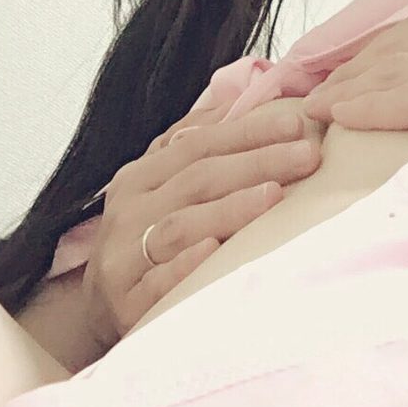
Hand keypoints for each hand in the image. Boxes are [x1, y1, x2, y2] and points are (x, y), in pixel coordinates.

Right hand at [80, 99, 324, 351]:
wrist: (100, 311)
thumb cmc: (147, 239)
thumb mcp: (162, 187)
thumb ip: (196, 141)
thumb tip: (245, 95)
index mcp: (141, 176)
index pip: (199, 142)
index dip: (248, 131)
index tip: (297, 124)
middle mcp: (130, 210)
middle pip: (198, 178)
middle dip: (257, 162)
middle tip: (307, 155)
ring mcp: (125, 257)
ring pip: (180, 225)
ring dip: (230, 209)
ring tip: (275, 195)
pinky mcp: (128, 303)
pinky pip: (159, 282)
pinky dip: (186, 265)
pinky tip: (215, 251)